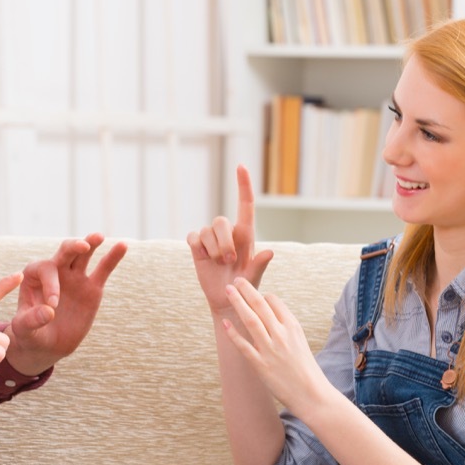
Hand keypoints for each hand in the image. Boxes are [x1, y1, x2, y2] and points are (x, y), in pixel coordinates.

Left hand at [5, 233, 127, 375]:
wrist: (48, 345)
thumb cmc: (31, 334)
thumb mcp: (24, 330)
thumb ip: (31, 320)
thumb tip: (49, 311)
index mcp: (34, 275)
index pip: (46, 269)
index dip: (51, 284)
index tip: (54, 306)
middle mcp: (55, 270)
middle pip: (65, 251)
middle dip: (73, 247)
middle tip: (83, 246)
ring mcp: (75, 277)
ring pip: (84, 254)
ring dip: (91, 243)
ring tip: (99, 237)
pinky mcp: (92, 287)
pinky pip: (103, 269)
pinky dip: (112, 258)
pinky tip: (122, 246)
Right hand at [187, 165, 273, 315]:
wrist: (226, 298)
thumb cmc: (244, 286)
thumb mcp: (253, 278)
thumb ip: (260, 265)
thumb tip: (270, 252)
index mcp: (245, 235)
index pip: (245, 205)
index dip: (243, 185)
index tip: (241, 166)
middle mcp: (228, 233)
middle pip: (221, 221)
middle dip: (223, 242)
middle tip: (229, 260)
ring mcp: (211, 239)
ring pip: (206, 231)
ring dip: (213, 249)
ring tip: (219, 263)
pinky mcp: (197, 246)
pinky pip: (193, 237)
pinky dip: (198, 247)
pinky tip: (204, 258)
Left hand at [222, 278, 330, 416]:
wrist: (312, 395)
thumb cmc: (306, 369)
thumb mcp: (300, 341)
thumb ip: (285, 327)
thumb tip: (270, 313)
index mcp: (293, 327)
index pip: (274, 302)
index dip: (261, 295)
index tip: (251, 291)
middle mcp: (282, 335)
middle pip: (260, 306)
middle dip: (247, 290)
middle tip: (236, 279)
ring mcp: (270, 349)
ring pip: (250, 320)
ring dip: (237, 303)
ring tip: (228, 291)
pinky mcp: (260, 365)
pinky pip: (243, 345)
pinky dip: (233, 333)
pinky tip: (225, 322)